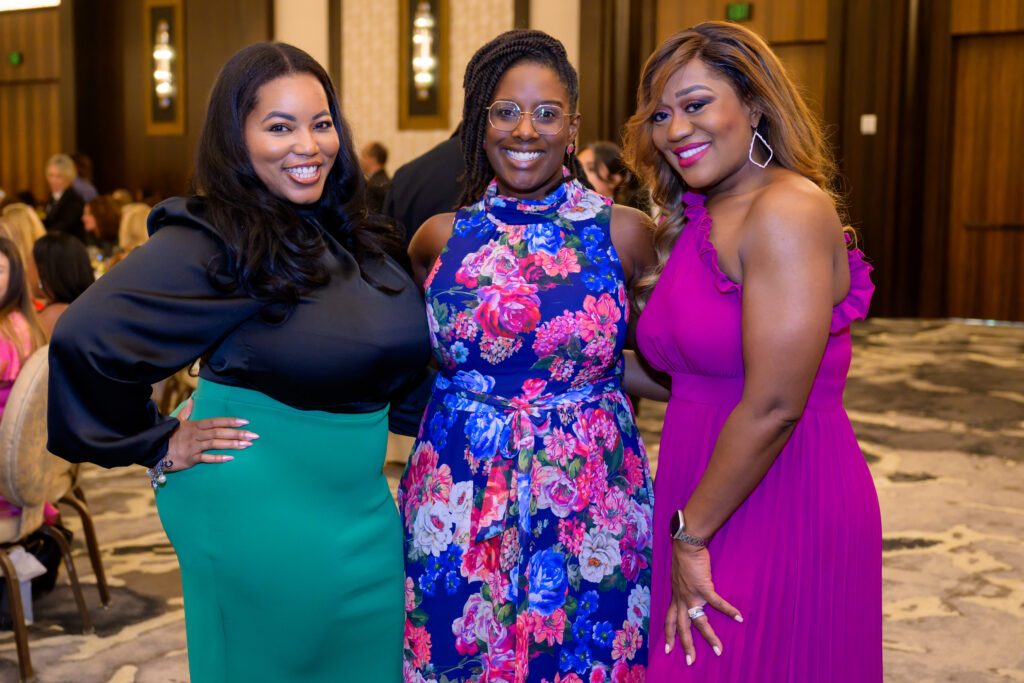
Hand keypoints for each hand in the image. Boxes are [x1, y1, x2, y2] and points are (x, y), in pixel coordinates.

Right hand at [163, 397, 256, 472]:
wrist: (154, 450)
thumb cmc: (168, 436)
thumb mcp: (177, 422)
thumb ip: (187, 412)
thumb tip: (192, 399)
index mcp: (195, 425)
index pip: (216, 421)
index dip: (231, 421)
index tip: (245, 422)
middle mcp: (196, 435)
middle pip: (220, 432)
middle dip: (238, 433)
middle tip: (254, 435)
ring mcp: (194, 447)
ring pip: (216, 444)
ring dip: (232, 444)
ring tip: (247, 445)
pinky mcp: (191, 459)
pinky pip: (206, 458)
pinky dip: (218, 458)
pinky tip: (231, 457)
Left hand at [665, 541, 741, 665]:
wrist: (686, 545)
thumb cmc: (684, 558)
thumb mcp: (679, 577)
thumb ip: (683, 587)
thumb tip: (690, 590)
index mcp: (676, 597)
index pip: (670, 620)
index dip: (669, 635)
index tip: (668, 649)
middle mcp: (681, 599)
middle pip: (682, 627)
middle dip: (686, 646)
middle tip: (690, 662)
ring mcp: (691, 595)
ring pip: (699, 622)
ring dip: (709, 637)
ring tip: (719, 650)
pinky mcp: (703, 588)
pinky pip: (717, 604)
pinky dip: (729, 611)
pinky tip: (739, 617)